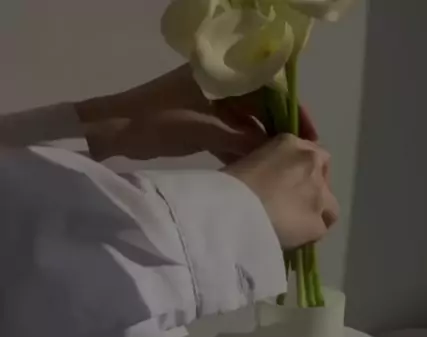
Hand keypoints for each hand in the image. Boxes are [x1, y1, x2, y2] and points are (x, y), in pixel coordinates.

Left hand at [75, 64, 316, 161]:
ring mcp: (209, 103)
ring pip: (245, 123)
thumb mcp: (205, 130)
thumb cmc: (159, 121)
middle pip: (260, 106)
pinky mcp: (200, 122)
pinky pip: (229, 134)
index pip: (269, 87)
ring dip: (260, 144)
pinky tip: (255, 170)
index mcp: (222, 73)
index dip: (292, 112)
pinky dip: (241, 149)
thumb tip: (275, 152)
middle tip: (297, 158)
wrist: (116, 131)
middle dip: (278, 131)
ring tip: (280, 168)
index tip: (307, 136)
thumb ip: (242, 139)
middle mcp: (220, 83)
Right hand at [226, 134, 338, 249]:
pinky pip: (320, 231)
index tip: (287, 181)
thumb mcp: (245, 162)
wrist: (232, 212)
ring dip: (317, 213)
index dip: (300, 168)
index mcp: (290, 143)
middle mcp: (312, 164)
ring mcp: (319, 195)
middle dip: (311, 188)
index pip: (308, 152)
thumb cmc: (226, 186)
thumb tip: (266, 180)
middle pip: (323, 175)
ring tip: (297, 226)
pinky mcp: (317, 224)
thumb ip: (265, 167)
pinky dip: (308, 235)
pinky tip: (293, 241)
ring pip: (330, 206)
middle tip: (291, 204)